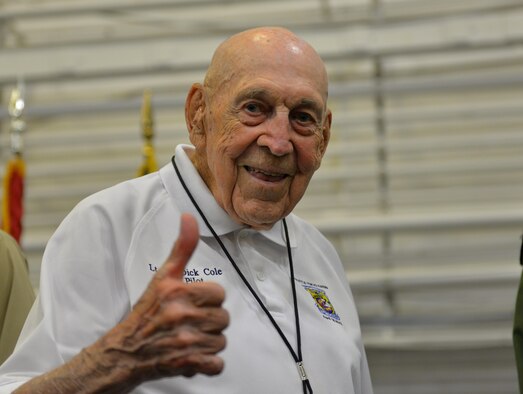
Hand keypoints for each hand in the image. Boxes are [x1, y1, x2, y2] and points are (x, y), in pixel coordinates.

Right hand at [92, 213, 228, 385]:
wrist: (124, 351)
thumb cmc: (147, 311)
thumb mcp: (163, 276)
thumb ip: (182, 247)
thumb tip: (189, 217)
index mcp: (177, 291)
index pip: (219, 293)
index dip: (208, 299)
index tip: (194, 302)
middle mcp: (180, 315)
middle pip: (223, 318)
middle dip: (209, 321)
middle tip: (190, 322)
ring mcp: (184, 341)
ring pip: (221, 341)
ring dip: (208, 342)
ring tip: (190, 338)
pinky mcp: (186, 364)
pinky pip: (216, 365)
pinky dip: (208, 364)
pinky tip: (193, 356)